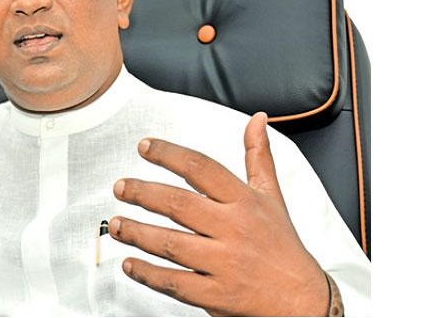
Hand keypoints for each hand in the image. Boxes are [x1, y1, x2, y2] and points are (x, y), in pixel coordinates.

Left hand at [109, 112, 328, 315]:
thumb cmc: (282, 244)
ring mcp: (225, 263)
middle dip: (143, 194)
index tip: (145, 147)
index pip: (202, 168)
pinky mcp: (218, 295)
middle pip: (179, 205)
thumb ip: (258, 157)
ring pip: (172, 245)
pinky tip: (130, 264)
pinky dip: (149, 274)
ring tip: (117, 225)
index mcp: (244, 201)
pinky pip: (176, 283)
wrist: (303, 299)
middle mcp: (234, 229)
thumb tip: (257, 119)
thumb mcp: (272, 196)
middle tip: (120, 187)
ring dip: (138, 234)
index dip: (170, 154)